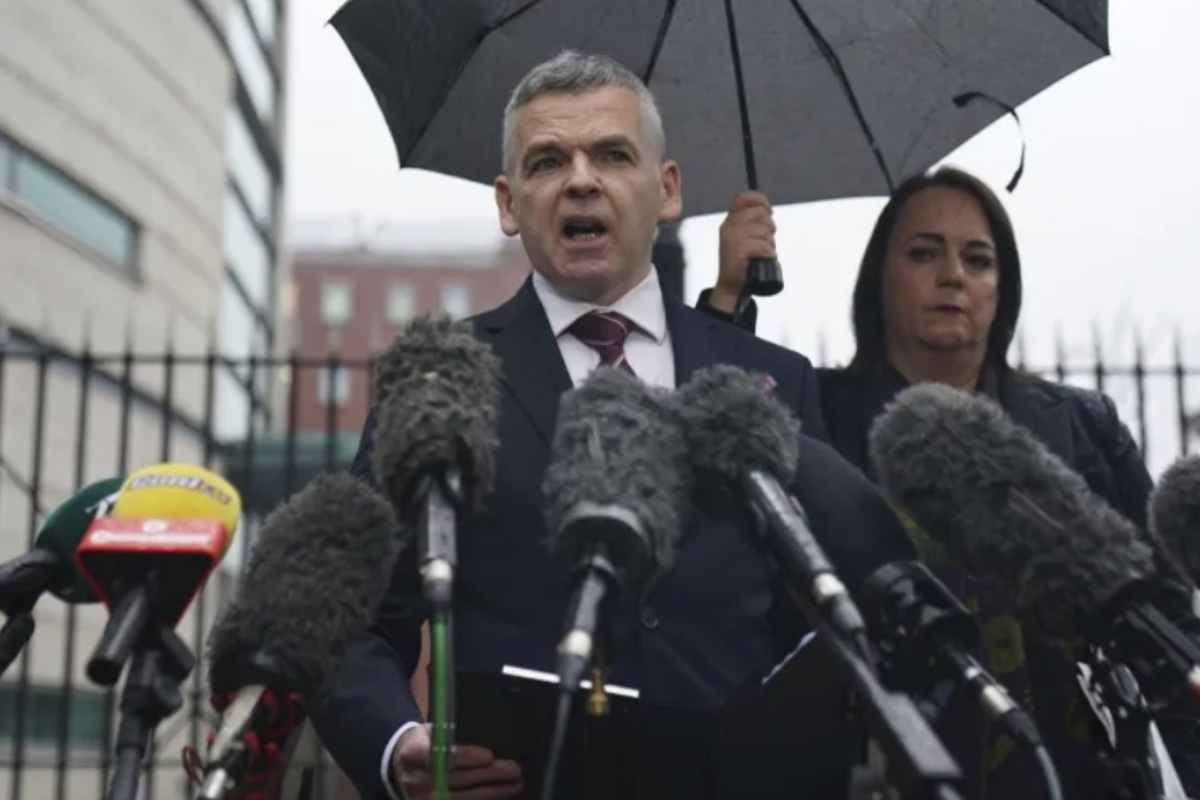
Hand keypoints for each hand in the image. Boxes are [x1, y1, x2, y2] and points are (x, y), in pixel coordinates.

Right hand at [390, 724, 523, 799]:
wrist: (400, 764)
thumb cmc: (424, 742)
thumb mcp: (431, 731)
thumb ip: (450, 734)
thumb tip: (486, 734)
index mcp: (412, 753)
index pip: (440, 756)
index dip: (466, 757)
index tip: (489, 755)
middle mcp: (414, 780)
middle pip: (456, 779)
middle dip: (488, 775)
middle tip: (513, 769)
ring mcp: (421, 799)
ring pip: (461, 797)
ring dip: (492, 791)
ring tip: (515, 783)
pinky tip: (500, 794)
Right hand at [710, 191, 777, 312]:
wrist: (732, 286)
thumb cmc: (743, 262)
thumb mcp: (743, 237)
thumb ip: (751, 222)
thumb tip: (767, 209)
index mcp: (729, 221)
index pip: (742, 198)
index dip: (759, 200)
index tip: (769, 210)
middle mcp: (728, 227)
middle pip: (760, 213)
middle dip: (769, 227)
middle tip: (766, 241)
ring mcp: (732, 238)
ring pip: (764, 231)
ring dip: (769, 244)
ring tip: (761, 254)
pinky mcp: (738, 251)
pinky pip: (764, 246)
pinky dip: (768, 255)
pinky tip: (761, 261)